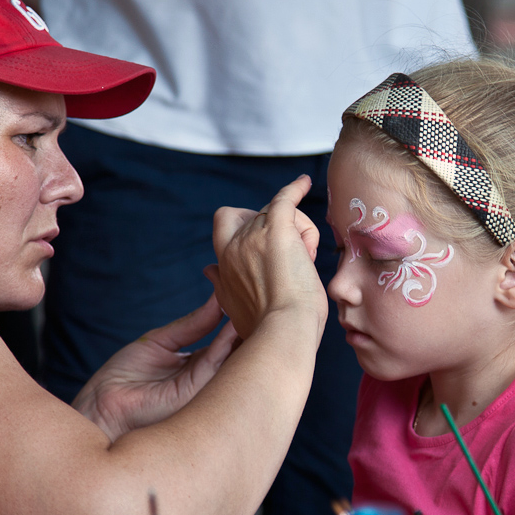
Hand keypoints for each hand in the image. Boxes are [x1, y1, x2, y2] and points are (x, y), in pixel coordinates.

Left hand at [71, 294, 238, 441]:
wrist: (101, 405)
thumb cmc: (123, 377)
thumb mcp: (160, 341)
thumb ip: (192, 324)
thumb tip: (217, 300)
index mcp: (197, 366)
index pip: (227, 339)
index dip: (235, 315)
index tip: (241, 289)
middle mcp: (206, 378)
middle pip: (238, 349)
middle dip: (247, 322)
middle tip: (256, 295)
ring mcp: (204, 387)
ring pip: (235, 358)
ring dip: (243, 330)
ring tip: (251, 303)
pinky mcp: (196, 394)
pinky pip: (219, 365)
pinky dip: (229, 343)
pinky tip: (235, 323)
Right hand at [204, 175, 325, 339]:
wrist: (283, 332)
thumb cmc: (270, 330)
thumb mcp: (235, 309)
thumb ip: (222, 287)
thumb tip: (209, 270)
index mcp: (224, 268)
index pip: (225, 232)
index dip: (243, 234)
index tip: (259, 250)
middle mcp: (232, 248)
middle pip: (253, 219)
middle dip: (271, 231)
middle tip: (290, 257)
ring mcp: (252, 236)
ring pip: (276, 215)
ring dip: (296, 233)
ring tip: (305, 262)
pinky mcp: (277, 229)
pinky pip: (284, 199)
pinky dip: (295, 189)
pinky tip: (304, 183)